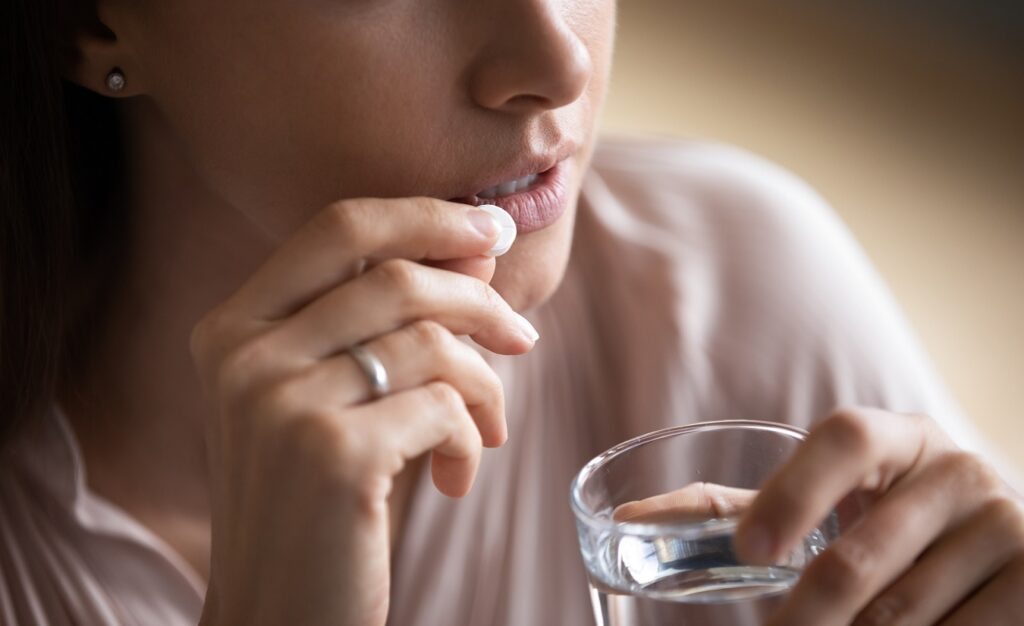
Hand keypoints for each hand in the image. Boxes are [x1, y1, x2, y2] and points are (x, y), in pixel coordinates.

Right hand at [188, 197, 537, 625]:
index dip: (427, 217)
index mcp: (232, 327)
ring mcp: (281, 404)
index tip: (493, 232)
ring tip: (487, 431)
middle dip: (482, 301)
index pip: (340, 226)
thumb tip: (478, 249)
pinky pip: (446, 406)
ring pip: (433, 342)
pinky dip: (471, 438)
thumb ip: (386, 320)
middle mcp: (245, 355)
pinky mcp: (333, 455)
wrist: (278, 610)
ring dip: (485, 386)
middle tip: (521, 338)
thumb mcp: (333, 398)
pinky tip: (455, 476)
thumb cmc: (313, 499)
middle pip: (398, 277)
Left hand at [734, 408, 1023, 625]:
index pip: (844, 441)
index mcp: (898, 437)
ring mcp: (1007, 523)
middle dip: (804, 620)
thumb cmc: (882, 524)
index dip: (792, 493)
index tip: (748, 553)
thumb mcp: (825, 503)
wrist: (990, 554)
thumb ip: (741, 511)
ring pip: (901, 615)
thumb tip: (629, 519)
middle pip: (857, 556)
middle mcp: (959, 469)